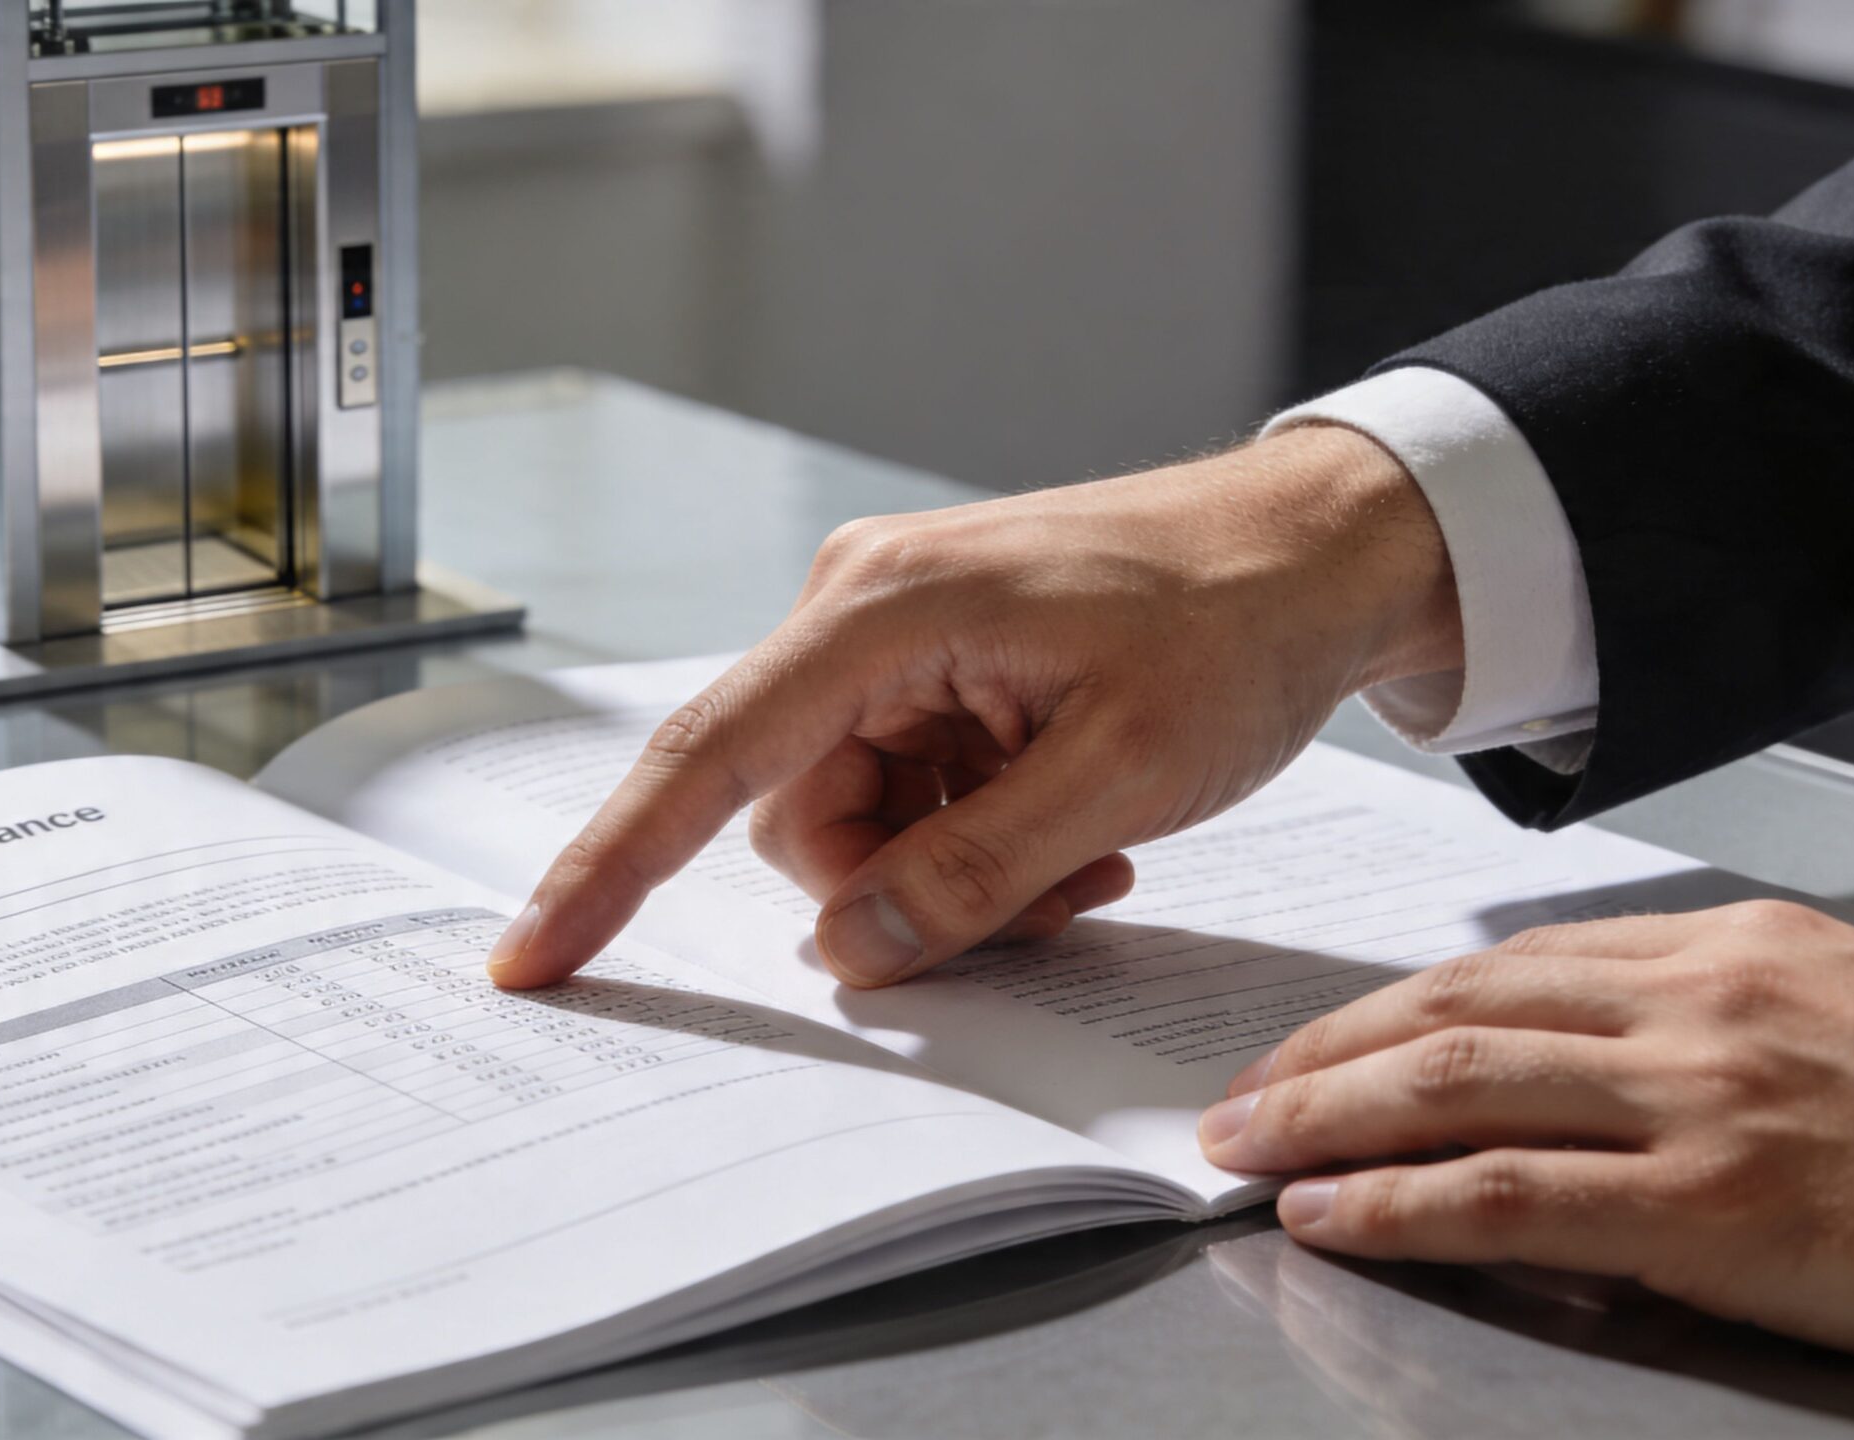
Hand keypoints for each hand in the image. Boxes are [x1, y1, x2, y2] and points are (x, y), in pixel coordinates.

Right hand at [488, 424, 1461, 988]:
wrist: (1318, 544)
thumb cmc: (1234, 620)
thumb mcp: (1122, 768)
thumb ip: (976, 869)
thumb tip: (848, 948)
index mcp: (880, 610)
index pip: (709, 758)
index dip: (612, 870)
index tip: (535, 958)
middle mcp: (859, 615)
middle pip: (797, 818)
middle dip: (901, 888)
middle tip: (1047, 896)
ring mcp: (893, 643)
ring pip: (857, 823)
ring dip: (955, 872)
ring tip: (1084, 852)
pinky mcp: (932, 671)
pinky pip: (909, 798)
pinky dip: (979, 841)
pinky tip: (1077, 827)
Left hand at [1199, 901, 1853, 1368]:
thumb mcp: (1841, 1017)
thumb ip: (1706, 1025)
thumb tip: (1583, 1072)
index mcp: (1722, 953)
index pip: (1502, 964)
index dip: (1384, 1007)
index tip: (1314, 1041)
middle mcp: (1694, 1004)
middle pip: (1450, 1007)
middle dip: (1321, 1052)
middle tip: (1235, 1091)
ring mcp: (1698, 1100)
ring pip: (1452, 1081)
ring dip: (1320, 1113)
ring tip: (1241, 1143)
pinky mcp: (1713, 1206)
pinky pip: (1505, 1192)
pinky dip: (1393, 1200)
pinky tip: (1327, 1211)